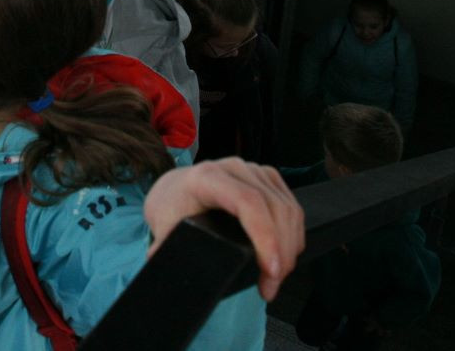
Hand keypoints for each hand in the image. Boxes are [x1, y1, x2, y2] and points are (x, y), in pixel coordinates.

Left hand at [144, 159, 302, 301]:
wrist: (175, 189)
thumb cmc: (171, 208)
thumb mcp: (162, 229)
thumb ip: (162, 250)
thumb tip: (164, 267)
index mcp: (206, 178)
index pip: (247, 202)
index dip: (264, 236)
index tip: (270, 270)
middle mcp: (233, 168)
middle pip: (273, 208)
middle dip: (280, 253)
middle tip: (272, 285)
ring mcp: (253, 170)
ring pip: (287, 208)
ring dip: (289, 247)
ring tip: (277, 277)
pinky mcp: (267, 177)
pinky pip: (291, 205)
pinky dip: (293, 234)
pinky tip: (286, 256)